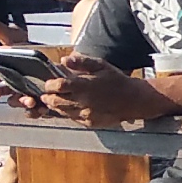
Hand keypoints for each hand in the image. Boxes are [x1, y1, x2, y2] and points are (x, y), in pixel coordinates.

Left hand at [28, 53, 169, 127]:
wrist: (134, 100)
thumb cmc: (117, 80)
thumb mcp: (101, 65)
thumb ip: (81, 62)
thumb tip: (64, 60)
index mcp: (83, 85)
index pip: (57, 86)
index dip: (49, 85)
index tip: (50, 83)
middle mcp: (82, 101)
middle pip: (54, 101)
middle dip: (48, 97)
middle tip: (48, 94)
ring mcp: (85, 114)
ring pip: (61, 111)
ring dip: (56, 106)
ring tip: (56, 100)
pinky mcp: (89, 123)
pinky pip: (72, 118)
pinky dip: (68, 113)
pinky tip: (72, 107)